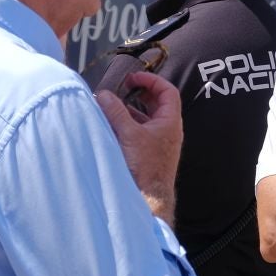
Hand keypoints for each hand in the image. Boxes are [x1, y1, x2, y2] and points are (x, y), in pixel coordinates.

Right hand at [97, 73, 182, 218]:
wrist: (148, 197)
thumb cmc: (145, 168)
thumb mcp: (129, 134)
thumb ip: (116, 111)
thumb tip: (104, 95)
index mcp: (170, 122)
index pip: (168, 92)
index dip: (152, 80)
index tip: (134, 78)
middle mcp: (168, 131)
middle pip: (158, 103)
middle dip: (140, 93)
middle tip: (125, 88)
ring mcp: (160, 142)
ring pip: (147, 118)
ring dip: (132, 109)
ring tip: (114, 105)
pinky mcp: (150, 152)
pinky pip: (141, 131)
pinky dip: (129, 123)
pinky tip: (114, 124)